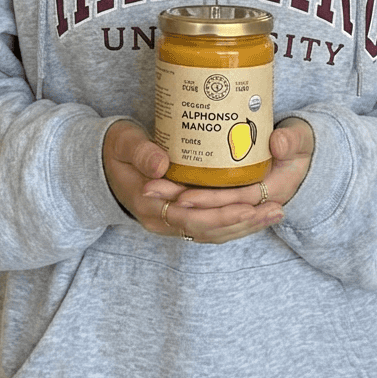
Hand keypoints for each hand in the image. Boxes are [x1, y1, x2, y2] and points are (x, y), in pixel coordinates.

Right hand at [103, 119, 285, 243]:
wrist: (101, 164)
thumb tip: (161, 165)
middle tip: (275, 208)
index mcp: (150, 206)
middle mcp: (163, 221)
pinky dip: (234, 223)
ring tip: (276, 212)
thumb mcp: (124, 144)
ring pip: (213, 233)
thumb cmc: (115, 149)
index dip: (221, 215)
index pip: (191, 218)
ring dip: (245, 226)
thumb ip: (141, 152)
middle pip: (209, 230)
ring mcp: (171, 223)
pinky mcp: (179, 217)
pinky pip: (210, 227)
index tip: (249, 205)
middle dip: (244, 222)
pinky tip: (257, 212)